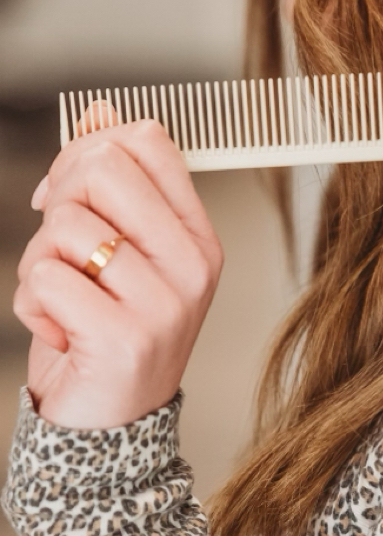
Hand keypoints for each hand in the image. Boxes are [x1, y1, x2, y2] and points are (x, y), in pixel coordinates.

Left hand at [13, 105, 223, 429]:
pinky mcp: (124, 338)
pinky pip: (43, 278)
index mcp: (198, 239)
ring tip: (68, 300)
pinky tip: (62, 330)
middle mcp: (192, 268)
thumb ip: (113, 185)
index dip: (91, 152)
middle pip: (102, 168)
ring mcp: (165, 304)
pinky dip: (32, 306)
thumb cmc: (113, 333)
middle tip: (69, 253)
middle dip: (60, 202)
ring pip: (64, 225)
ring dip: (40, 262)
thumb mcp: (121, 253)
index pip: (148, 142)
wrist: (113, 421)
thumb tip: (102, 115)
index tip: (77, 196)